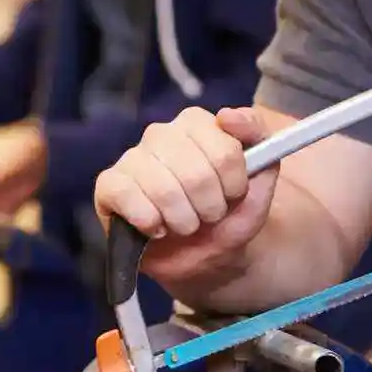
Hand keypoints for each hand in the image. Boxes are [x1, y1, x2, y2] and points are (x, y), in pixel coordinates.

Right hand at [94, 106, 279, 285]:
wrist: (209, 256)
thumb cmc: (232, 212)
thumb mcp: (261, 177)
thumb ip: (258, 136)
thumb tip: (228, 116)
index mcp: (196, 124)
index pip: (223, 149)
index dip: (234, 182)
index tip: (234, 194)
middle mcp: (161, 134)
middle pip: (195, 173)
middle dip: (210, 206)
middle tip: (209, 215)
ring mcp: (132, 159)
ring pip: (163, 188)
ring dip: (183, 220)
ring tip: (185, 224)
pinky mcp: (110, 186)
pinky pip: (126, 195)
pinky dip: (149, 220)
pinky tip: (156, 228)